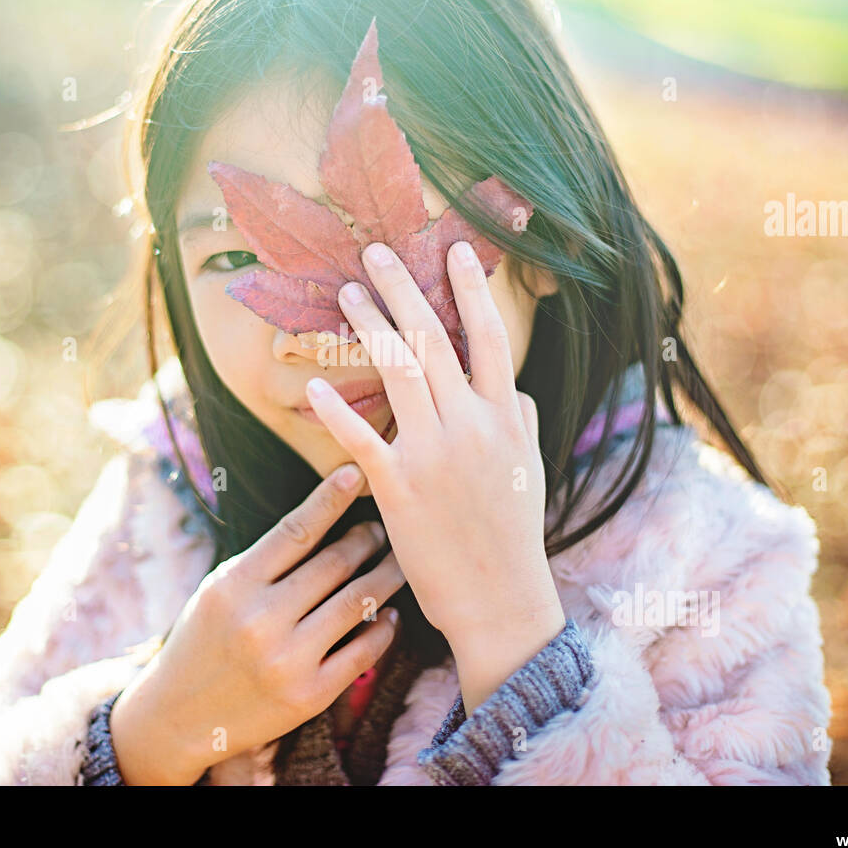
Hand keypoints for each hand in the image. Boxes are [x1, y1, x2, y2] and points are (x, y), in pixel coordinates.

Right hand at [109, 464, 404, 783]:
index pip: (294, 531)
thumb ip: (265, 561)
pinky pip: (364, 652)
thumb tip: (324, 519)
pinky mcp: (310, 696)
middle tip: (383, 526)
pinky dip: (383, 627)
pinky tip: (389, 613)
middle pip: (334, 564)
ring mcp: (287, 661)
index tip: (355, 472)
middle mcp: (260, 622)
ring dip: (385, 577)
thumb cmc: (203, 640)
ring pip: (357, 603)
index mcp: (234, 587)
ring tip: (397, 562)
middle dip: (367, 538)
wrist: (179, 716)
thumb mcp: (218, 590)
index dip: (329, 498)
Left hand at [304, 240, 564, 711]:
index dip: (472, 289)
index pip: (490, 337)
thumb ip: (524, 422)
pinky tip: (315, 384)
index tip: (456, 249)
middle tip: (375, 251)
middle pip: (433, 339)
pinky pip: (363, 437)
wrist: (500, 597)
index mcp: (507, 416)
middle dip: (403, 288)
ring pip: (398, 370)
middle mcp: (472, 425)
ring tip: (346, 291)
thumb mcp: (532, 468)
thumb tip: (519, 390)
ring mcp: (434, 454)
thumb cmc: (515, 533)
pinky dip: (337, 409)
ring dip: (369, 324)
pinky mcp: (399, 488)